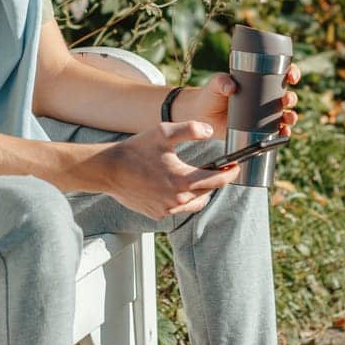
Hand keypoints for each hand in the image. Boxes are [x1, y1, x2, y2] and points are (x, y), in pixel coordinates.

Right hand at [97, 120, 242, 220]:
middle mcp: (177, 200)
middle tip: (217, 169)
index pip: (217, 180)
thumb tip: (210, 131)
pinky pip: (177, 209)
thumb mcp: (163, 132)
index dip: (230, 173)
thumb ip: (190, 129)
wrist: (108, 170)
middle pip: (208, 192)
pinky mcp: (156, 214)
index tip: (236, 166)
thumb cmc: (135, 150)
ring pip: (194, 204)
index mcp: (182, 180)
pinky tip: (173, 185)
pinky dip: (181, 199)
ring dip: (199, 191)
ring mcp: (166, 210)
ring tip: (195, 177)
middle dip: (215, 180)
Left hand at [178, 63, 301, 141]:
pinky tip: (284, 133)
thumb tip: (231, 86)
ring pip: (285, 114)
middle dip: (291, 98)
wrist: (202, 116)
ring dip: (291, 116)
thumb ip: (221, 81)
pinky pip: (277, 132)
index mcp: (259, 81)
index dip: (291, 73)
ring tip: (288, 119)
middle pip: (287, 95)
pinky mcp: (259, 130)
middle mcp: (265, 97)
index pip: (281, 74)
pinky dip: (283, 133)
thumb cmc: (210, 95)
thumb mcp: (215, 84)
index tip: (291, 76)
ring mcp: (263, 114)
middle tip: (286, 100)